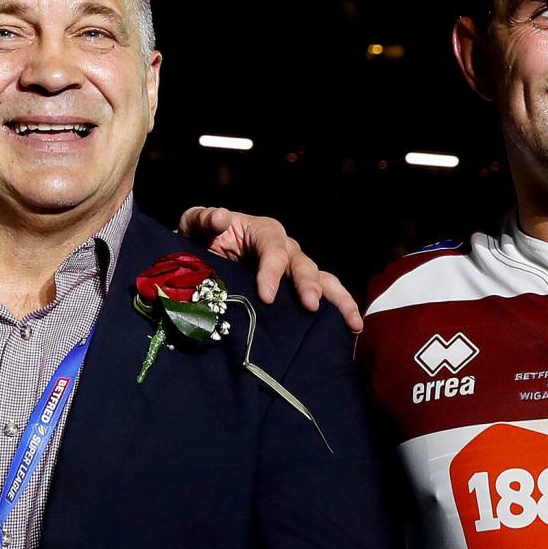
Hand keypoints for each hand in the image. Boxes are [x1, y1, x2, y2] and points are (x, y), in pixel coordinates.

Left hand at [176, 206, 361, 332]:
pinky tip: (352, 330)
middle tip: (310, 306)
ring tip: (352, 322)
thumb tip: (221, 218)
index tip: (266, 297)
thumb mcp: (195, 225)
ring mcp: (294, 269)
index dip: (272, 271)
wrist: (203, 258)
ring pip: (322, 279)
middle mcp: (285, 248)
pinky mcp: (296, 289)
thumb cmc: (201, 240)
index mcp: (263, 231)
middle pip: (302, 264)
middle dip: (308, 285)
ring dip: (337, 299)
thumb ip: (204, 219)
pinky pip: (324, 295)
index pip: (273, 249)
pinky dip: (339, 310)